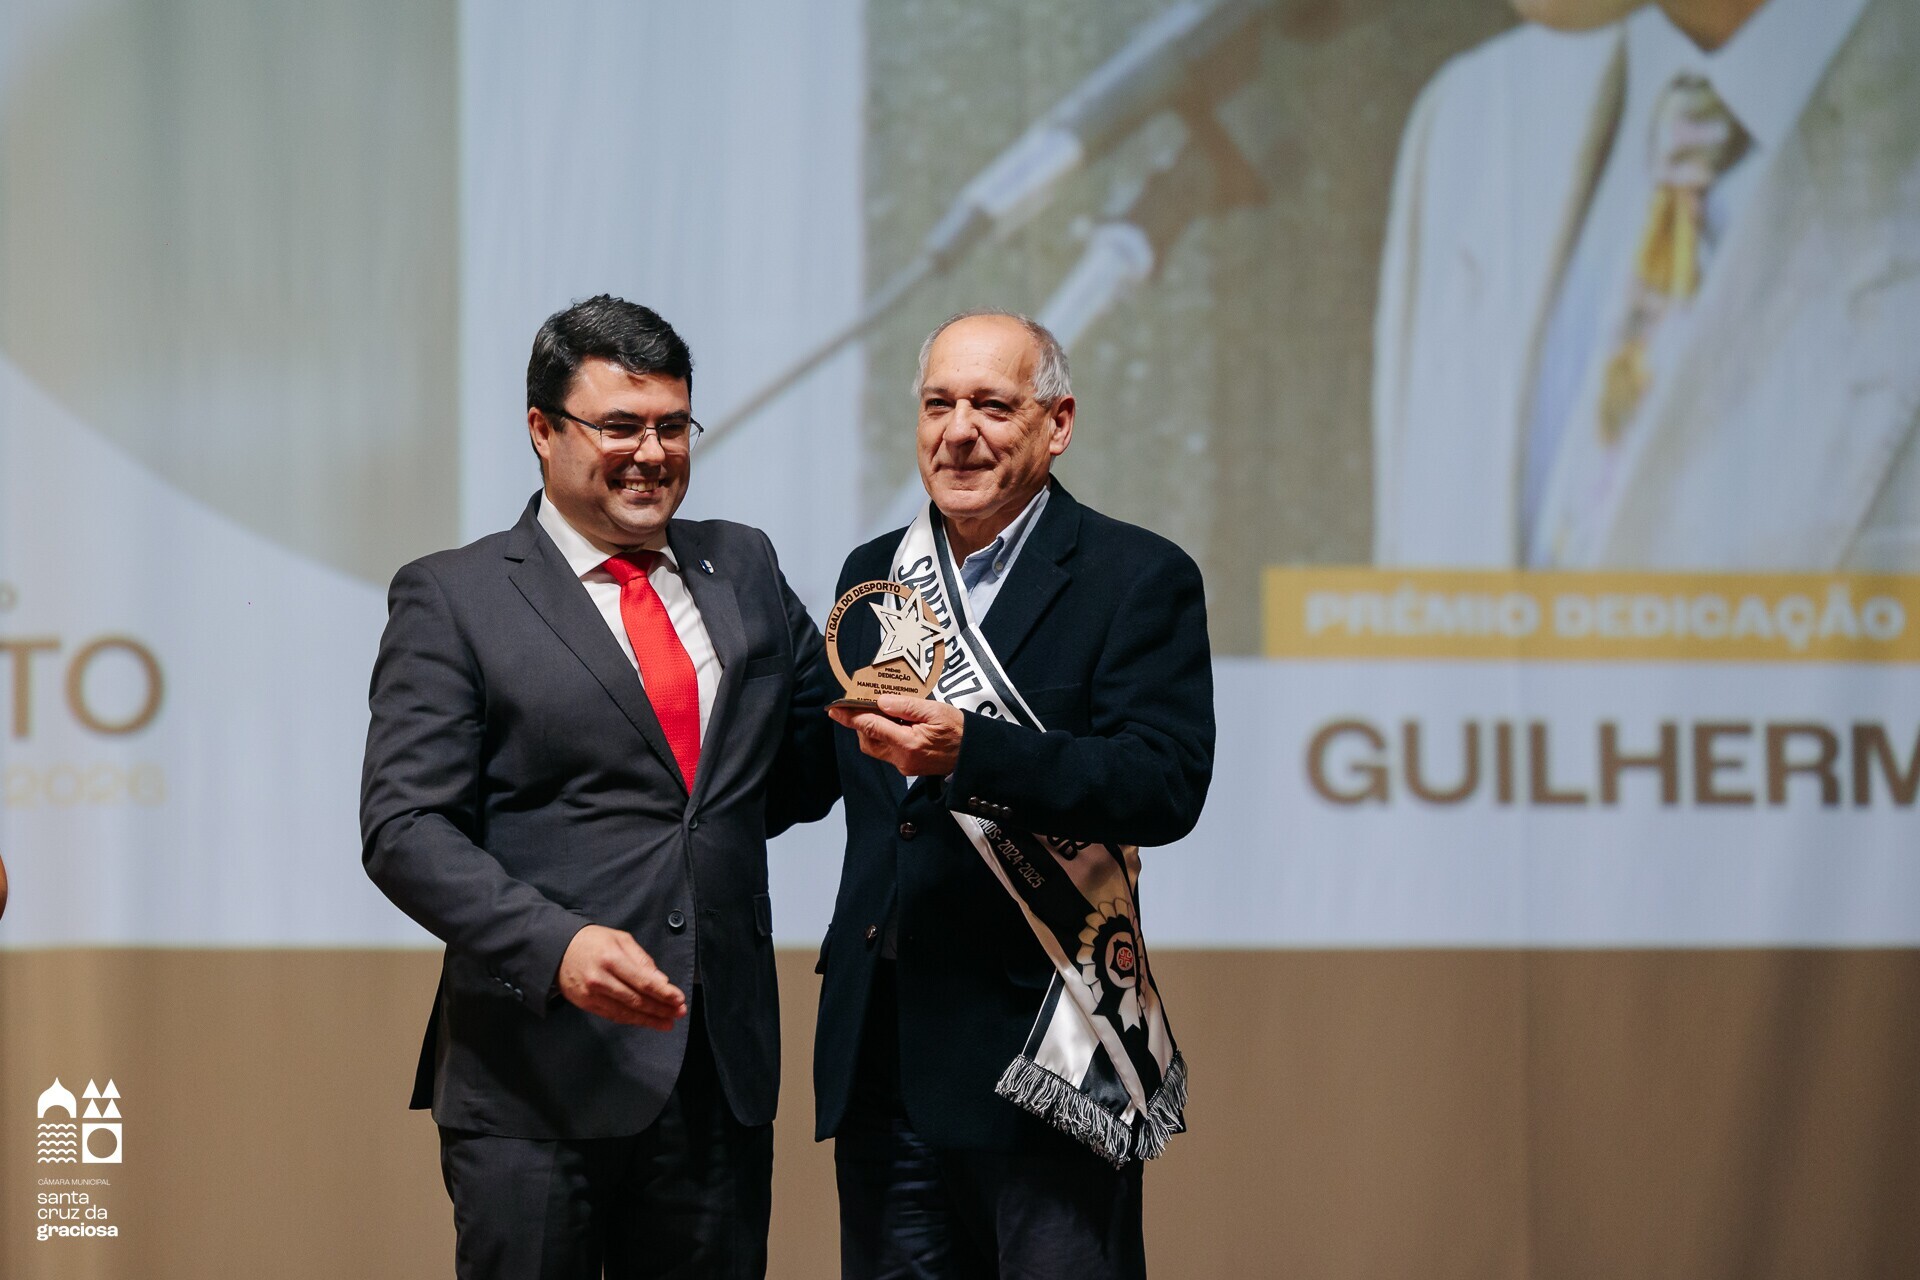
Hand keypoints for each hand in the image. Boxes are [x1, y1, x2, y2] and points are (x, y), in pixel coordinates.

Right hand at [556, 925, 687, 1029]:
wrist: (557, 950)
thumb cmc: (593, 941)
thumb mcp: (620, 939)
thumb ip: (642, 960)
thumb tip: (661, 981)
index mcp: (612, 958)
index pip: (643, 982)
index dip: (664, 993)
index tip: (680, 1000)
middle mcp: (601, 979)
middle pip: (637, 1000)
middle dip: (661, 1009)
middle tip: (678, 1013)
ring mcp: (591, 994)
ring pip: (626, 1012)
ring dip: (649, 1019)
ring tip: (667, 1023)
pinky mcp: (586, 1004)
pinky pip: (613, 1015)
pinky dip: (631, 1020)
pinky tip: (645, 1021)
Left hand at [829, 694, 963, 776]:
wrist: (973, 753)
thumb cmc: (958, 730)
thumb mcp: (935, 710)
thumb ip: (906, 706)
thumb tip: (880, 701)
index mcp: (909, 743)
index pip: (871, 727)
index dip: (851, 717)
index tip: (835, 709)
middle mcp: (902, 759)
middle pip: (867, 740)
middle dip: (861, 723)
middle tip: (864, 706)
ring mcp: (904, 766)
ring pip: (875, 747)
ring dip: (872, 730)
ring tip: (884, 713)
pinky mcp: (907, 767)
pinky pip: (886, 751)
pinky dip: (884, 736)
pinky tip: (895, 724)